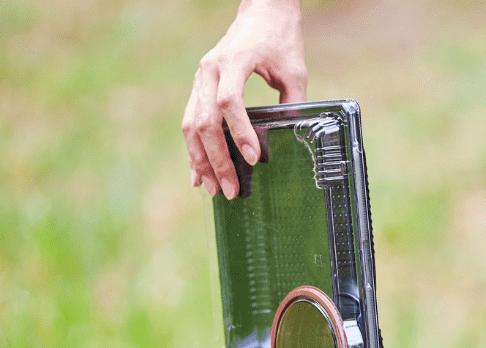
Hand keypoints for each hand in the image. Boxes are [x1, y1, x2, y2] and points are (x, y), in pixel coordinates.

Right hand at [182, 0, 306, 198]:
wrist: (261, 13)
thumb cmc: (280, 40)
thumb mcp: (295, 71)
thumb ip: (293, 104)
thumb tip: (291, 140)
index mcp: (234, 61)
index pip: (229, 102)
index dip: (239, 133)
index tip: (254, 159)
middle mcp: (210, 70)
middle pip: (205, 121)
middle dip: (218, 160)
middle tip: (232, 190)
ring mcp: (201, 79)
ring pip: (191, 125)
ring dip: (201, 161)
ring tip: (213, 190)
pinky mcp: (199, 88)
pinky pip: (190, 122)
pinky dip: (194, 150)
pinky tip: (197, 175)